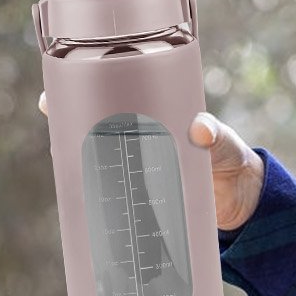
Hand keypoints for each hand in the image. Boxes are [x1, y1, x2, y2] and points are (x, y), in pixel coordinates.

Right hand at [38, 92, 265, 233]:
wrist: (242, 200)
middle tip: (53, 125)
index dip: (82, 94)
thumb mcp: (224, 143)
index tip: (54, 93)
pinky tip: (78, 202)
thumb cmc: (230, 157)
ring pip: (96, 162)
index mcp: (155, 118)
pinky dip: (93, 197)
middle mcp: (139, 140)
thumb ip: (216, 136)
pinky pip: (110, 194)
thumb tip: (200, 131)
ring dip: (76, 163)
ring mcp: (136, 169)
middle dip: (69, 127)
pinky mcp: (139, 199)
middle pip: (94, 130)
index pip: (113, 99)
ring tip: (60, 162)